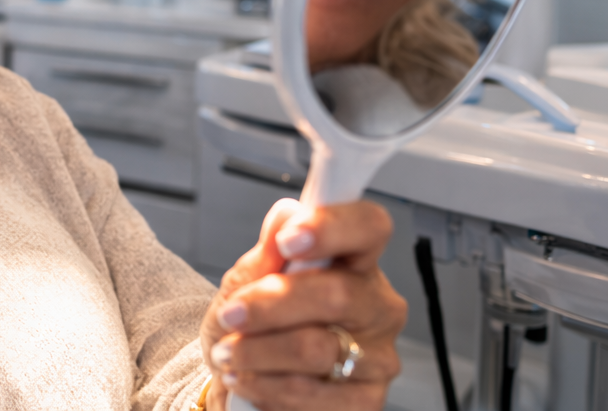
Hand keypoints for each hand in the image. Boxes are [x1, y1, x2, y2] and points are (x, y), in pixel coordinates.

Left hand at [199, 199, 405, 410]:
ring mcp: (378, 357)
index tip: (288, 239)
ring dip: (257, 352)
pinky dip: (266, 387)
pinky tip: (249, 379)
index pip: (368, 227)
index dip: (332, 227)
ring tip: (229, 353)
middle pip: (337, 294)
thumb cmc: (253, 322)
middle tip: (232, 315)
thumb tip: (286, 215)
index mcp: (355, 262)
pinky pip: (312, 396)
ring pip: (316, 349)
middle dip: (270, 305)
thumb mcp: (248, 279)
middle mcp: (377, 306)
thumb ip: (268, 251)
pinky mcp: (366, 402)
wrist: (239, 375)